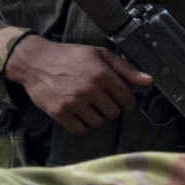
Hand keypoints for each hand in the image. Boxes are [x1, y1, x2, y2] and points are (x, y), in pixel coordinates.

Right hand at [5, 36, 147, 129]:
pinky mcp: (59, 112)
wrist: (36, 61)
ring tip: (90, 107)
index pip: (126, 99)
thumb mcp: (100, 55)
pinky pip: (80, 130)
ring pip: (98, 123)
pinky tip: (80, 115)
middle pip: (113, 113)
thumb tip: (149, 81)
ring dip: (97, 118)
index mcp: (102, 74)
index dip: (128, 103)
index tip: (123, 102)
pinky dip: (83, 126)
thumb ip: (126, 69)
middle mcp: (90, 89)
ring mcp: (74, 102)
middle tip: (103, 102)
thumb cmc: (71, 56)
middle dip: (111, 109)